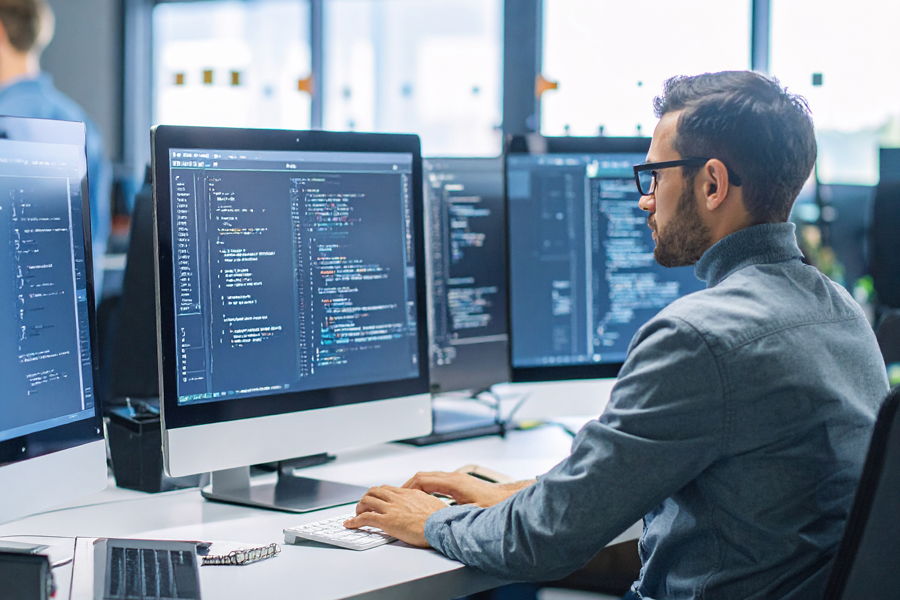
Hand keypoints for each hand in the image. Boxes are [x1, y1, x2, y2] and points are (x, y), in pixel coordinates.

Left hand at [343, 485, 446, 547]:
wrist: (442, 526)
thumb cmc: (441, 519)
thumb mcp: (434, 505)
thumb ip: (425, 504)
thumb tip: (427, 508)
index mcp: (410, 493)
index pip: (388, 489)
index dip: (379, 494)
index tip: (376, 500)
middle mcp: (398, 498)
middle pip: (375, 491)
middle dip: (366, 499)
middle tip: (364, 507)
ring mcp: (392, 508)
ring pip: (367, 501)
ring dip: (359, 508)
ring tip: (356, 515)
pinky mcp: (387, 521)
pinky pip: (365, 518)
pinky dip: (354, 521)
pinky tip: (350, 525)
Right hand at [401, 471, 517, 507]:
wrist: (508, 499)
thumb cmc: (494, 506)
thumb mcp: (471, 513)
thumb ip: (455, 517)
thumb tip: (441, 525)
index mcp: (453, 483)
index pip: (422, 480)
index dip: (408, 488)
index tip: (398, 496)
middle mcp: (454, 477)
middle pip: (423, 476)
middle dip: (408, 486)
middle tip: (397, 497)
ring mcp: (456, 478)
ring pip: (430, 477)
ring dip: (417, 486)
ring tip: (407, 498)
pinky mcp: (460, 483)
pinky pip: (437, 481)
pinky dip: (426, 487)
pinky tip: (424, 498)